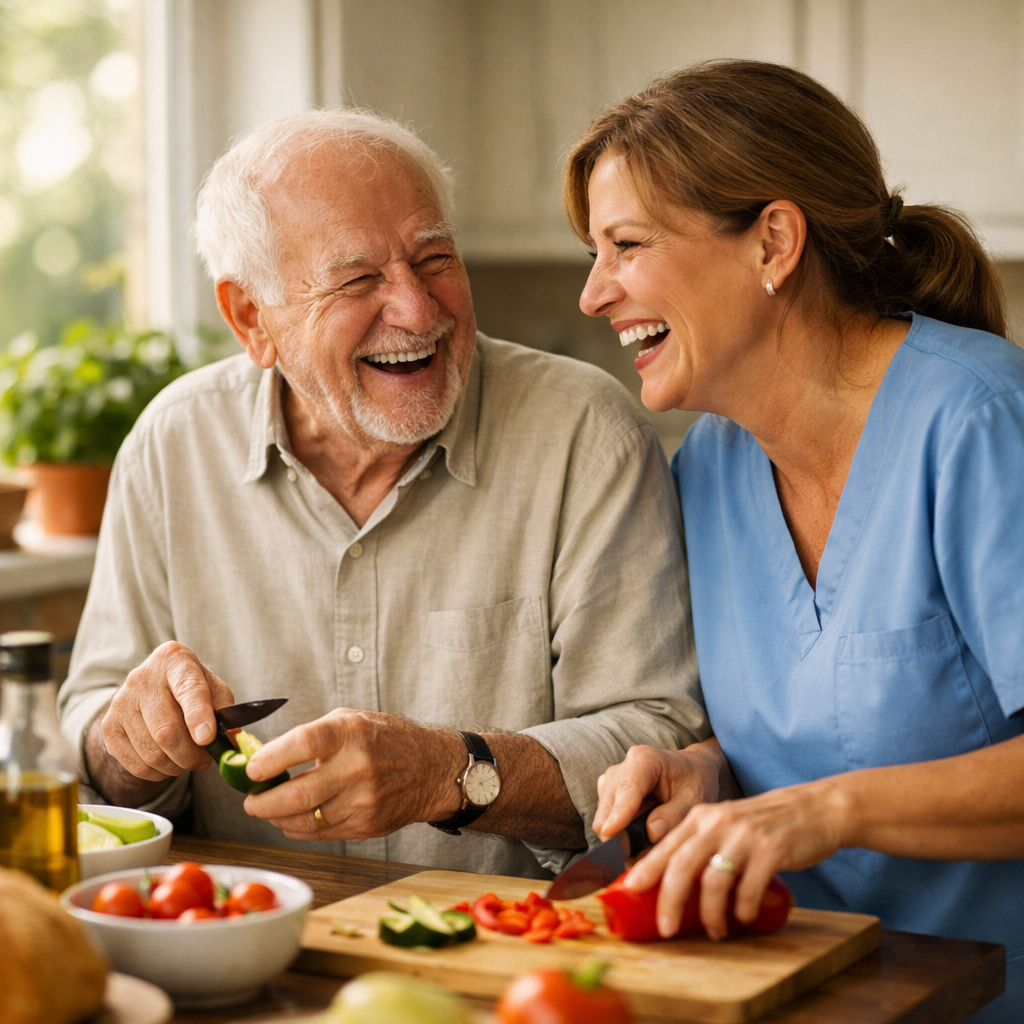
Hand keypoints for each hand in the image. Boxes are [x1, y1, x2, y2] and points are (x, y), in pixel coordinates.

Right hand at [98, 641, 234, 781]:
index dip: (198, 716)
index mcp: (174, 660)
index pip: (188, 689)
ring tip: (188, 761)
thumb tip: (227, 739)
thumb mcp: (212, 687)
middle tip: (204, 760)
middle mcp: (142, 678)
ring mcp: (121, 702)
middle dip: (191, 755)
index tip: (207, 738)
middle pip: (167, 730)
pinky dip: (157, 772)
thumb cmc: (189, 688)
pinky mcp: (109, 726)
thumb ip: (223, 709)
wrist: (152, 687)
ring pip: (151, 752)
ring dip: (176, 766)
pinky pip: (135, 764)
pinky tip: (168, 764)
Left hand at [241, 709, 463, 840]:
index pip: (302, 743)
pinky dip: (298, 828)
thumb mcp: (350, 721)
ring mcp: (363, 801)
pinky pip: (319, 833)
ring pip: (304, 820)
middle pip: (298, 793)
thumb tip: (264, 754)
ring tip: (268, 809)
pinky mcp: (366, 825)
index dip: (270, 758)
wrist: (432, 769)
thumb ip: (309, 735)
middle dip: (262, 802)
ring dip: (277, 818)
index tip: (252, 769)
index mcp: (351, 733)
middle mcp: (358, 767)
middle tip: (250, 800)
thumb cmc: (387, 740)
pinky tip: (292, 819)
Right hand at [592, 741, 726, 844]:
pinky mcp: (608, 795)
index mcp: (644, 760)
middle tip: (644, 859)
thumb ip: (675, 816)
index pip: (627, 790)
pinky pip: (606, 822)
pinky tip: (642, 835)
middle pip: (608, 810)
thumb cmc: (695, 781)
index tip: (610, 835)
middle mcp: (621, 769)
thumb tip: (651, 832)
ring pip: (604, 820)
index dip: (618, 814)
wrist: (692, 770)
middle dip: (621, 837)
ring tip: (649, 846)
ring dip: (622, 838)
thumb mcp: (695, 800)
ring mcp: (611, 782)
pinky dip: (621, 835)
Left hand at [624, 779, 848, 939]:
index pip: (666, 846)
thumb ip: (700, 844)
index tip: (629, 892)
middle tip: (666, 928)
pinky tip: (743, 918)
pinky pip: (749, 888)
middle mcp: (718, 822)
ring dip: (710, 913)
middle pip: (682, 865)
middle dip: (670, 900)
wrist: (813, 809)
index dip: (647, 871)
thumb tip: (669, 882)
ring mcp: (745, 836)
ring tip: (714, 930)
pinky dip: (743, 909)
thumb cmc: (762, 824)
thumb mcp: (724, 825)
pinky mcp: (771, 850)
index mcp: (701, 816)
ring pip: (714, 881)